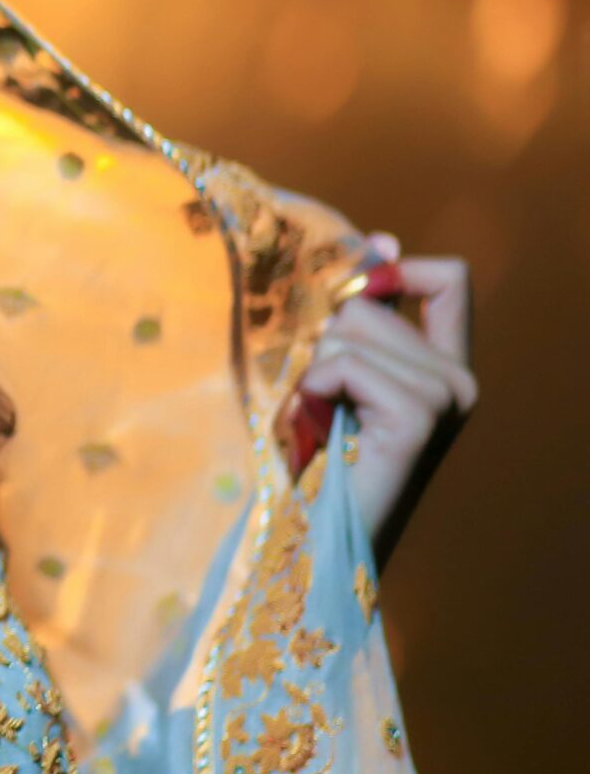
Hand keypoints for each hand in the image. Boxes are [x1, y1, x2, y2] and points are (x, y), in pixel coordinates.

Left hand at [293, 232, 475, 563]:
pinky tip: (321, 423)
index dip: (395, 270)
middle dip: (324, 344)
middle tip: (322, 399)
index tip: (354, 295)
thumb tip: (382, 240)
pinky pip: (348, 365)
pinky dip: (316, 387)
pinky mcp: (421, 420)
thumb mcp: (335, 370)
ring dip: (314, 370)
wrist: (313, 533)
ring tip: (321, 417)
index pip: (448, 279)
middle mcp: (459, 379)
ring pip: (352, 333)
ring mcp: (448, 399)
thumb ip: (360, 313)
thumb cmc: (315, 452)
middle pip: (372, 305)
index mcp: (444, 364)